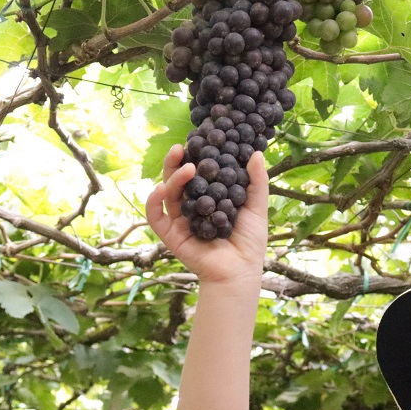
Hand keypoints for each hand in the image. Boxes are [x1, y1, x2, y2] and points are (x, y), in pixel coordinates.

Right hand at [145, 144, 268, 284]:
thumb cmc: (249, 241)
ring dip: (172, 178)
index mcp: (209, 197)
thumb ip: (256, 181)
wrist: (240, 270)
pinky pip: (155, 216)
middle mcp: (192, 206)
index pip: (198, 172)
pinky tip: (160, 188)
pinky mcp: (170, 235)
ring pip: (167, 194)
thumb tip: (257, 153)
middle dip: (176, 162)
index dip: (195, 156)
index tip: (198, 140)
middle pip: (178, 180)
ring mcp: (180, 220)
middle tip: (181, 147)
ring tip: (186, 168)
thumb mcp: (256, 206)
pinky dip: (153, 201)